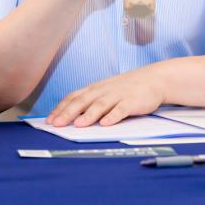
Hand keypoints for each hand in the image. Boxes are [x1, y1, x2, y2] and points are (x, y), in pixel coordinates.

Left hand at [46, 66, 164, 126]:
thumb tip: (71, 117)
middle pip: (83, 101)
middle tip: (57, 124)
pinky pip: (121, 109)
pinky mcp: (132, 101)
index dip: (61, 108)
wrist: (154, 79)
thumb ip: (91, 102)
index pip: (73, 97)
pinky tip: (106, 124)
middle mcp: (104, 90)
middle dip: (68, 113)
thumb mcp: (106, 91)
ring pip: (100, 105)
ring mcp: (118, 95)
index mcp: (95, 89)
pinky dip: (113, 116)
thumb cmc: (127, 88)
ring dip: (89, 115)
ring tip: (79, 125)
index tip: (50, 120)